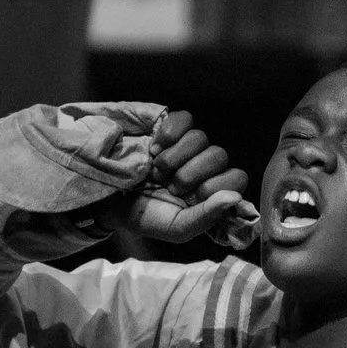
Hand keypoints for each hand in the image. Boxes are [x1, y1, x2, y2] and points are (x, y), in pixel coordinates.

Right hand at [120, 107, 254, 243]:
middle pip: (219, 155)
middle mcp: (204, 167)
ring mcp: (187, 147)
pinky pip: (185, 119)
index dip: (216, 186)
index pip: (237, 179)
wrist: (109, 199)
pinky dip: (169, 134)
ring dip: (174, 159)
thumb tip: (235, 198)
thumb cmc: (145, 216)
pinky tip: (155, 148)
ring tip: (157, 172)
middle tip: (169, 187)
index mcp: (212, 192)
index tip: (192, 197)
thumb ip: (207, 217)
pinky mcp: (170, 129)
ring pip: (201, 138)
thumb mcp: (176, 228)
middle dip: (190, 175)